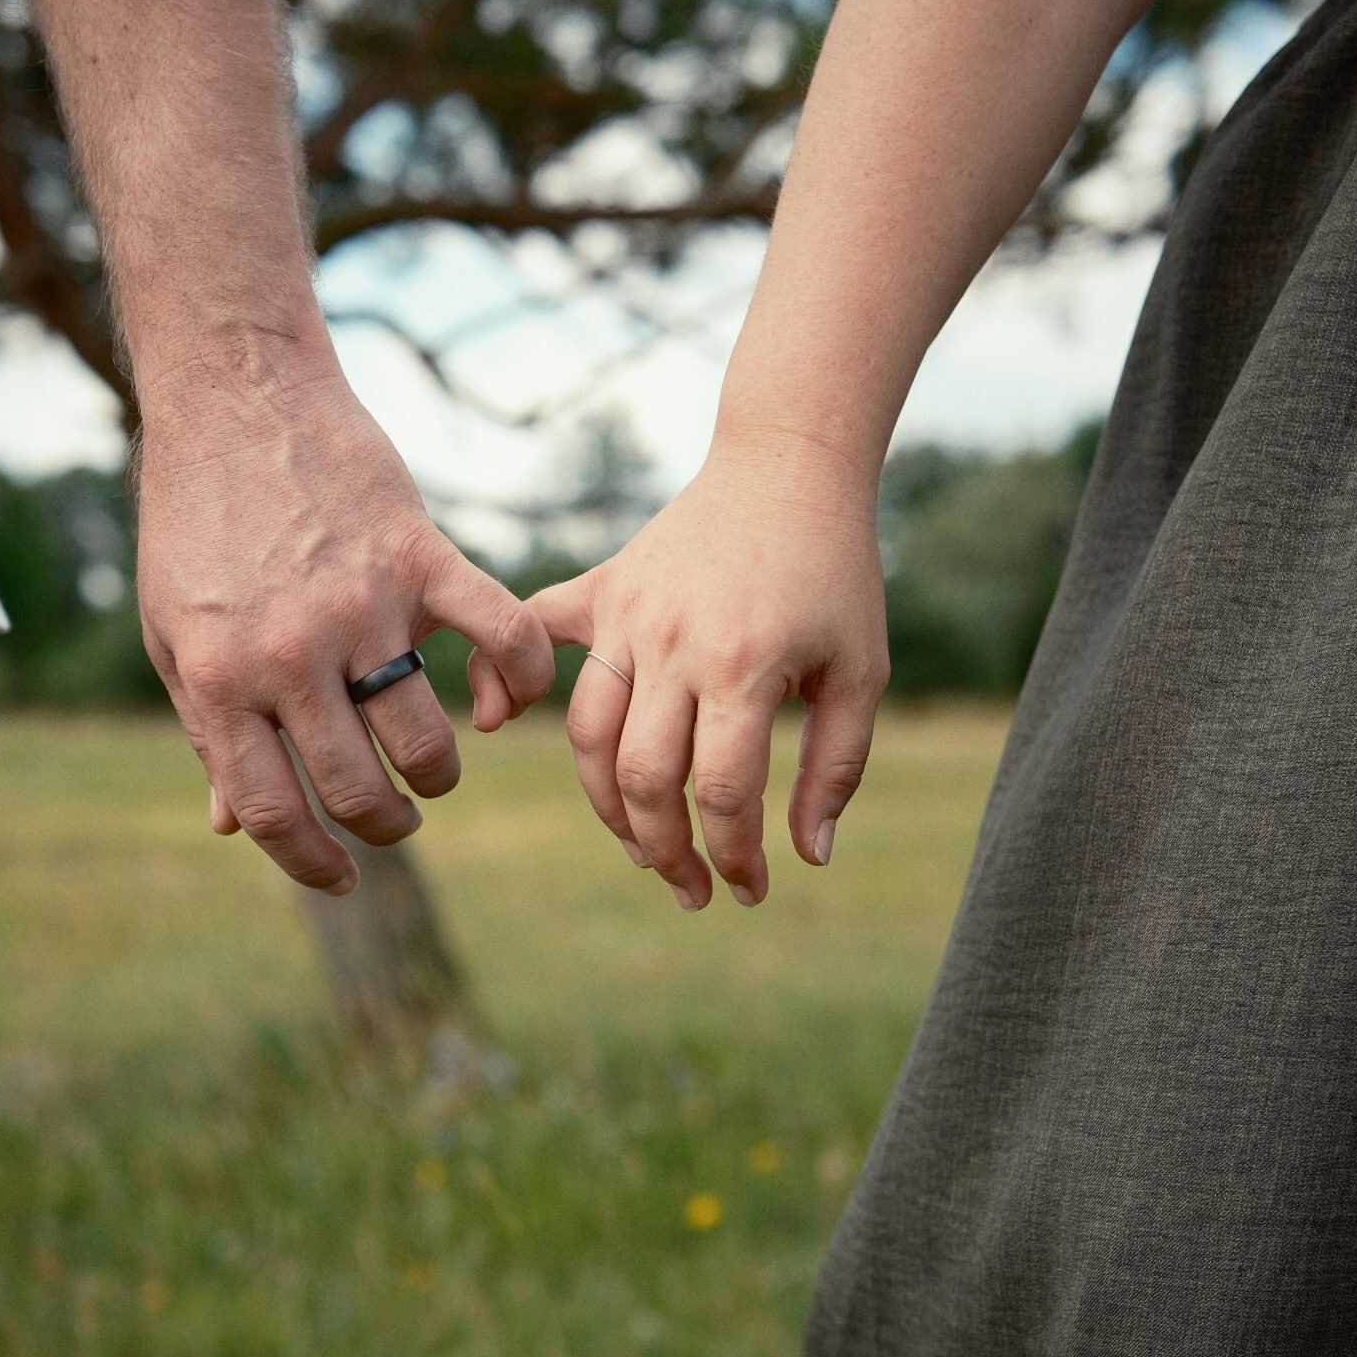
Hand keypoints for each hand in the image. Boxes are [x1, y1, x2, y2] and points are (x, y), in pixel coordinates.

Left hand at [137, 370, 555, 893]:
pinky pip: (496, 636)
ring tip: (429, 771)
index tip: (339, 877)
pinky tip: (500, 704)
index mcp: (217, 681)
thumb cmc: (194, 522)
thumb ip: (207, 729)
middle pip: (355, 788)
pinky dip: (516, 681)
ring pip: (424, 738)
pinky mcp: (420, 556)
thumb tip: (233, 825)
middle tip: (393, 820)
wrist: (235, 399)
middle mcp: (287, 655)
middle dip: (383, 826)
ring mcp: (359, 606)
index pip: (273, 810)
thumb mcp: (173, 634)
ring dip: (434, 775)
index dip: (311, 863)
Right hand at [525, 449, 887, 910]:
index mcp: (745, 666)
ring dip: (609, 806)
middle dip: (667, 851)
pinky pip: (534, 632)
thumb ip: (838, 767)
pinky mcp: (602, 589)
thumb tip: (809, 856)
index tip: (751, 889)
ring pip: (588, 735)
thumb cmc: (836, 575)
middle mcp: (673, 643)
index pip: (723, 790)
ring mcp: (628, 615)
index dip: (733, 856)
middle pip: (644, 778)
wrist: (789, 466)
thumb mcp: (862, 671)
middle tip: (693, 890)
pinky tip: (494, 720)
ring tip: (645, 847)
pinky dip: (503, 673)